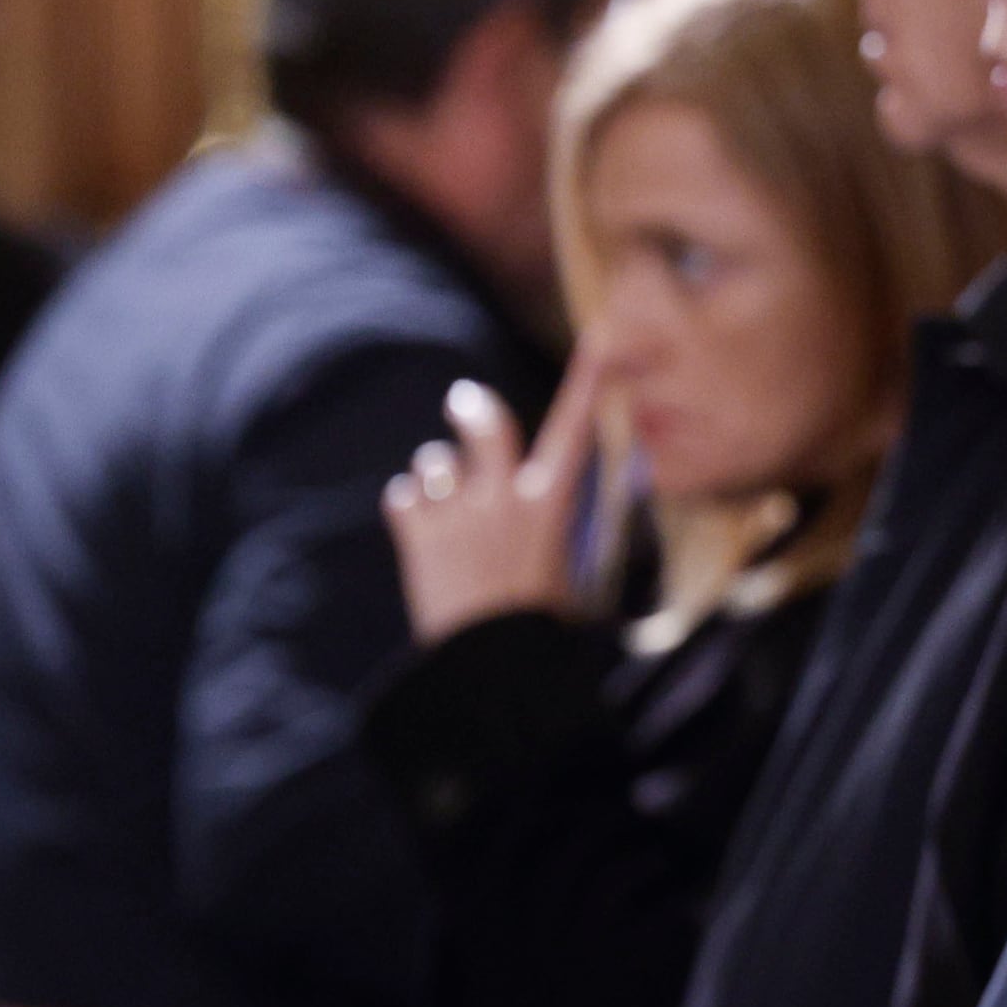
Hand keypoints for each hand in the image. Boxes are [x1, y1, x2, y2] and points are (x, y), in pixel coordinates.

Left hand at [384, 358, 600, 643]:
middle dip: (471, 408)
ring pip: (435, 461)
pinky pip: (403, 496)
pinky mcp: (416, 534)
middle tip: (462, 402)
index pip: (578, 430)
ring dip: (437, 473)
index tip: (604, 342)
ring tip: (440, 492)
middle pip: (484, 423)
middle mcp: (502, 496)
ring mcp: (456, 512)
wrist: (489, 664)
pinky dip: (409, 504)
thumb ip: (557, 531)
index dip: (589, 382)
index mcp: (552, 505)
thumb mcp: (571, 576)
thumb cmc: (543, 628)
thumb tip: (560, 511)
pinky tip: (416, 521)